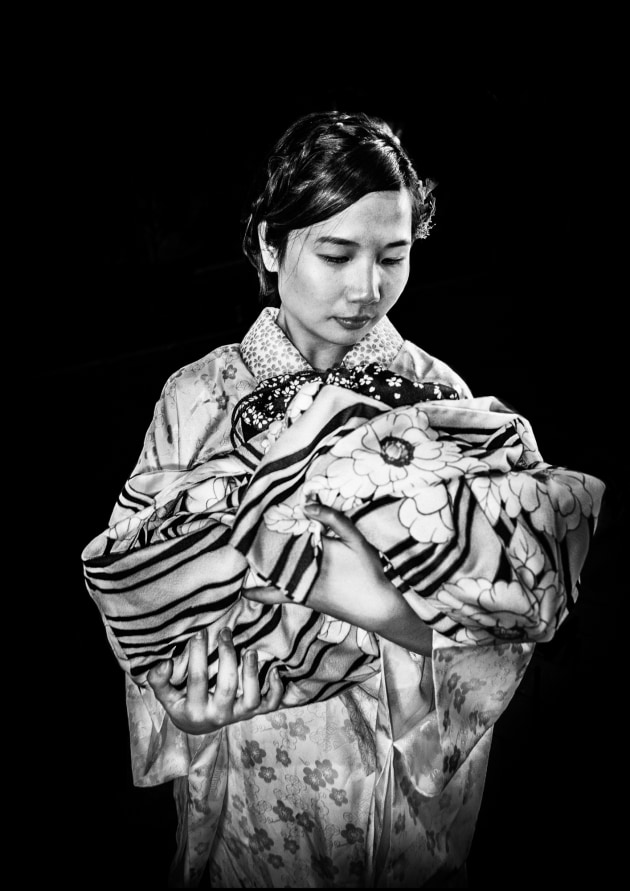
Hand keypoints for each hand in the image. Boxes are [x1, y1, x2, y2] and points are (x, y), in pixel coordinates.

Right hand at [147, 626, 283, 734]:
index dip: (198, 654)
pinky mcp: (253, 712)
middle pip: (227, 687)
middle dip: (227, 656)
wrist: (197, 725)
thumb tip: (164, 663)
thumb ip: (159, 679)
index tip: (200, 632)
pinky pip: (269, 705)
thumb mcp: (165, 694)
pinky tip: (274, 670)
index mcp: (195, 709)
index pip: (197, 680)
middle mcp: (219, 715)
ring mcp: (238, 715)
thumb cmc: (181, 702)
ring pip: (251, 699)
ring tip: (250, 650)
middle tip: (225, 632)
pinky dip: (276, 690)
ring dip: (252, 673)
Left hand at [244, 501, 432, 655]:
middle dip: (255, 545)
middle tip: (239, 531)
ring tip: (242, 550)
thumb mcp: (356, 540)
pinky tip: (247, 591)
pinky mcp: (303, 600)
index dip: (265, 527)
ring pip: (269, 575)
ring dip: (257, 565)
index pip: (281, 538)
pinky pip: (275, 596)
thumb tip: (307, 505)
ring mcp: (298, 590)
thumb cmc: (368, 573)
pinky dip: (261, 592)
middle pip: (269, 557)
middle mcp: (298, 576)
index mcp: (309, 557)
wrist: (377, 609)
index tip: (249, 516)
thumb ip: (334, 520)